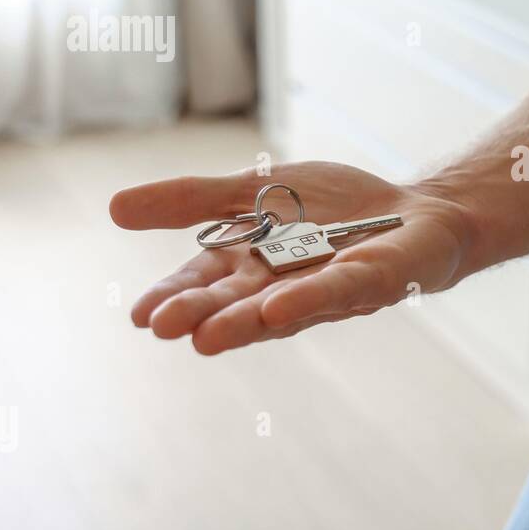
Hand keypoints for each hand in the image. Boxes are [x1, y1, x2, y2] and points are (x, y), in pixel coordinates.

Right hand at [109, 162, 469, 354]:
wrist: (416, 210)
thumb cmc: (335, 209)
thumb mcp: (251, 191)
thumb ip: (191, 200)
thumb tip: (112, 208)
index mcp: (250, 265)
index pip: (204, 284)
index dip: (174, 299)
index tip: (140, 316)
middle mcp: (281, 287)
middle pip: (235, 303)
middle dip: (201, 315)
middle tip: (163, 328)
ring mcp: (326, 289)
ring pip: (279, 308)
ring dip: (242, 322)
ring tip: (204, 338)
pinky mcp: (371, 282)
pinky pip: (337, 291)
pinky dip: (308, 299)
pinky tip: (277, 307)